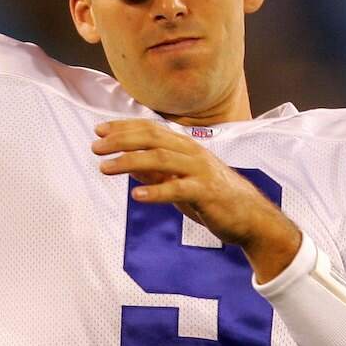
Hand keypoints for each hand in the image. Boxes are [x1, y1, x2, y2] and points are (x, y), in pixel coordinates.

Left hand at [93, 119, 301, 280]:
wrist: (250, 217)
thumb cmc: (213, 198)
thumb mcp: (180, 183)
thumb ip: (157, 174)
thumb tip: (128, 168)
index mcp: (186, 146)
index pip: (150, 129)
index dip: (124, 128)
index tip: (99, 130)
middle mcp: (192, 153)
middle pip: (152, 138)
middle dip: (121, 140)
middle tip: (95, 147)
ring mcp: (201, 171)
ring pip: (161, 159)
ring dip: (130, 162)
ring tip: (105, 168)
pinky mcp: (207, 193)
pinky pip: (178, 189)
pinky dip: (156, 191)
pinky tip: (136, 196)